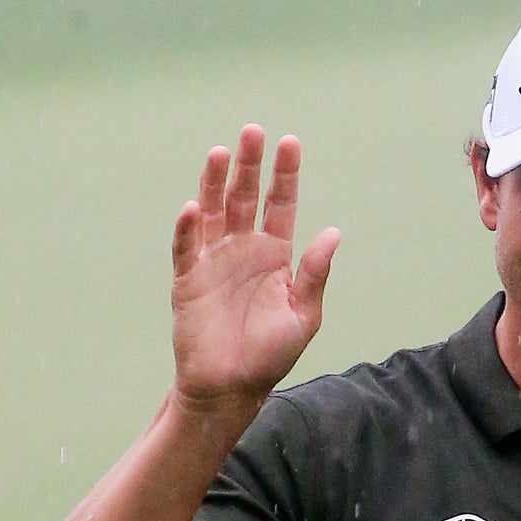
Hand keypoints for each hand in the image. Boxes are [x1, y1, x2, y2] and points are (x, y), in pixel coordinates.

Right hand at [169, 124, 340, 415]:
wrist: (231, 388)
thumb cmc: (270, 355)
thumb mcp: (304, 315)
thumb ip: (315, 274)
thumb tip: (333, 232)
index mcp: (274, 255)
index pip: (280, 205)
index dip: (284, 175)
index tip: (290, 143)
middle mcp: (242, 250)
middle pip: (245, 197)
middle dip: (250, 165)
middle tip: (254, 131)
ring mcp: (213, 261)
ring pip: (213, 211)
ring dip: (215, 182)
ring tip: (221, 152)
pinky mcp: (188, 280)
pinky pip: (186, 248)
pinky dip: (188, 228)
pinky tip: (193, 207)